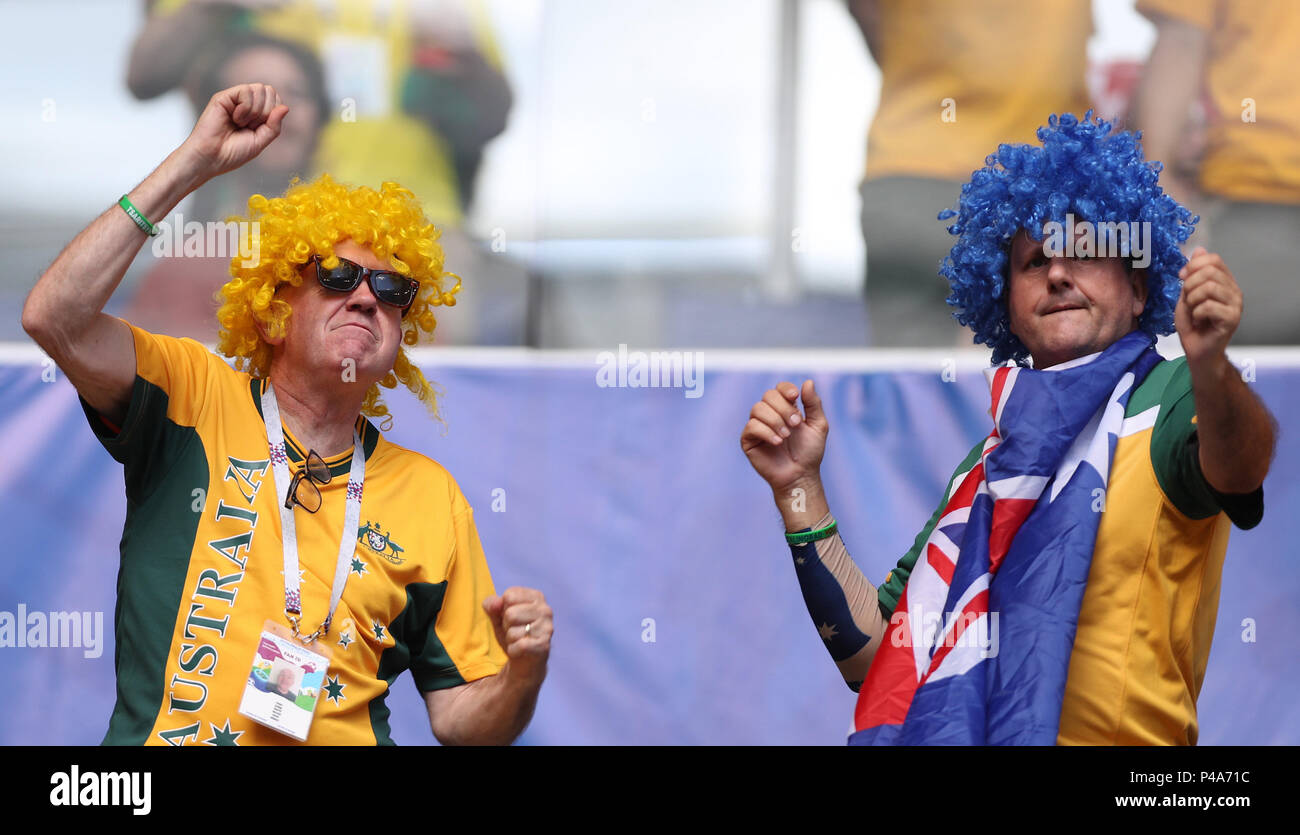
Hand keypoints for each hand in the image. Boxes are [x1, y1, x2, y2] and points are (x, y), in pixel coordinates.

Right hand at [179, 83, 287, 183]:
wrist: (211, 157)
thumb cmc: (232, 152)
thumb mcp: (261, 141)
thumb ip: (274, 125)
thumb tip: (285, 107)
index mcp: (255, 113)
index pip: (275, 99)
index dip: (274, 112)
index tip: (261, 128)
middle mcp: (245, 103)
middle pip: (269, 91)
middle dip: (266, 111)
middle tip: (251, 126)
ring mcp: (234, 99)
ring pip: (259, 89)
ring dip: (255, 111)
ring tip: (241, 123)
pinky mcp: (224, 96)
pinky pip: (246, 90)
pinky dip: (245, 108)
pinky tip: (235, 118)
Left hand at [483, 587, 551, 682]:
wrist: (524, 660)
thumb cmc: (512, 631)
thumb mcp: (497, 616)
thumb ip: (491, 605)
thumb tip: (495, 603)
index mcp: (536, 597)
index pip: (509, 595)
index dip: (503, 608)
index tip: (511, 617)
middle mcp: (545, 610)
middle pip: (510, 614)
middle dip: (506, 625)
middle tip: (515, 630)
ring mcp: (547, 628)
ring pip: (513, 631)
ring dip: (510, 639)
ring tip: (519, 640)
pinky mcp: (544, 645)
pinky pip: (520, 646)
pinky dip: (513, 650)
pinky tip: (520, 651)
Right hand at [740, 379, 828, 493]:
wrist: (801, 475)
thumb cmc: (810, 452)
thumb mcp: (818, 425)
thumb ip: (813, 403)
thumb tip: (807, 382)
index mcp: (786, 408)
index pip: (779, 388)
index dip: (785, 389)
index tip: (795, 396)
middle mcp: (770, 414)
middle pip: (768, 395)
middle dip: (784, 408)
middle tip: (796, 424)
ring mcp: (757, 426)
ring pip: (758, 408)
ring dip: (775, 421)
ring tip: (786, 436)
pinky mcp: (748, 439)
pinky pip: (751, 426)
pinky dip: (766, 432)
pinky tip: (777, 442)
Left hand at [1175, 246, 1241, 365]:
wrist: (1197, 350)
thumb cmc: (1192, 324)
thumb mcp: (1186, 294)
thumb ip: (1192, 274)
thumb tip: (1199, 249)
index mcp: (1224, 282)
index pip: (1214, 259)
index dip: (1193, 265)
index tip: (1182, 277)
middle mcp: (1233, 291)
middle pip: (1210, 271)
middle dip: (1190, 284)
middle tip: (1187, 299)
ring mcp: (1235, 305)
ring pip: (1209, 287)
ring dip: (1192, 299)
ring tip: (1193, 311)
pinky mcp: (1232, 318)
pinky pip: (1208, 306)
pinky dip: (1196, 313)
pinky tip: (1198, 320)